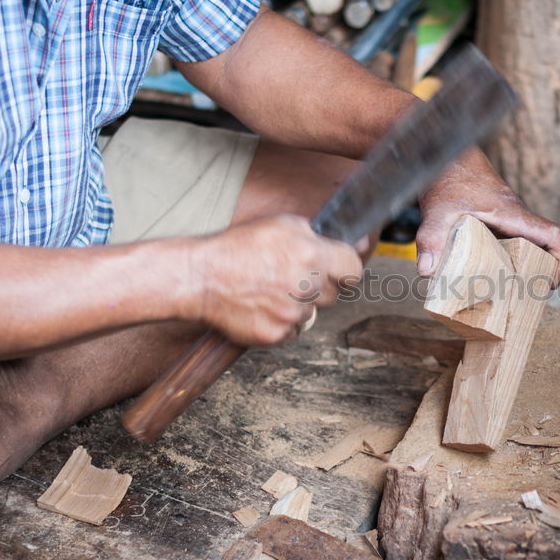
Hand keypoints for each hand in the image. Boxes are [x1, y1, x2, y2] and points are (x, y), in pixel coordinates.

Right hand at [189, 215, 361, 345]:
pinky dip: (281, 323)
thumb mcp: (283, 225)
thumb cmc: (240, 247)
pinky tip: (262, 307)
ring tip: (270, 290)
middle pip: (334, 294)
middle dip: (319, 286)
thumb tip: (358, 243)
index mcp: (313, 255)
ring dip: (298, 305)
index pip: (354, 270)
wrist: (201, 277)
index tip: (337, 270)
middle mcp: (307, 286)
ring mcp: (292, 314)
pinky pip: (292, 332)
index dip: (345, 270)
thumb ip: (322, 235)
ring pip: (312, 314)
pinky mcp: (276, 334)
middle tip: (291, 276)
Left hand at [417, 150, 559, 285]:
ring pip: (527, 246)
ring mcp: (505, 220)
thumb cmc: (447, 178)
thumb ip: (431, 239)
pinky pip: (509, 244)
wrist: (443, 159)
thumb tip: (427, 270)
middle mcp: (514, 218)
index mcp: (512, 215)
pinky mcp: (493, 223)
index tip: (553, 280)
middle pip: (544, 247)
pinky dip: (506, 262)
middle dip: (543, 273)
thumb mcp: (437, 211)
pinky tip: (486, 277)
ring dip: (524, 269)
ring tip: (509, 294)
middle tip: (527, 296)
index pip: (552, 235)